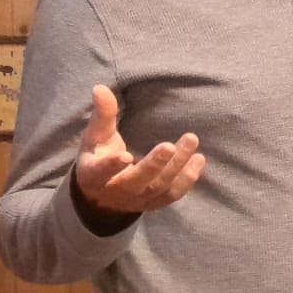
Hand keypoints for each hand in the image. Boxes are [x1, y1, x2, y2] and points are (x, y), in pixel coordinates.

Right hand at [73, 86, 205, 224]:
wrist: (103, 194)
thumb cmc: (98, 156)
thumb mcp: (95, 136)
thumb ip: (102, 114)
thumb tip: (100, 88)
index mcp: (94, 175)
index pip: (101, 172)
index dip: (111, 166)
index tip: (124, 156)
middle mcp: (116, 191)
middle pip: (137, 181)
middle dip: (155, 164)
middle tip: (170, 146)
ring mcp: (137, 201)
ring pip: (159, 187)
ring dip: (177, 166)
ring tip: (191, 141)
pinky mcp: (154, 204)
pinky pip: (172, 195)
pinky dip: (187, 179)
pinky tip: (198, 159)